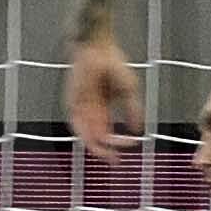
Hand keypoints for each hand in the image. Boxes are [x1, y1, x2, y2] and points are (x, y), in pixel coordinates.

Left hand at [65, 35, 142, 160]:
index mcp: (103, 108)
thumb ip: (133, 110)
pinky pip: (77, 124)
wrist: (97, 49)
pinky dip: (86, 135)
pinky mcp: (72, 103)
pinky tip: (98, 140)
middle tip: (115, 161)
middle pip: (97, 138)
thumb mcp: (129, 90)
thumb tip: (138, 130)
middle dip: (107, 151)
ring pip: (87, 135)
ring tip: (108, 155)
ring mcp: (81, 107)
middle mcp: (91, 111)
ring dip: (97, 147)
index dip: (120, 142)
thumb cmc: (113, 65)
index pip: (110, 132)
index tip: (133, 144)